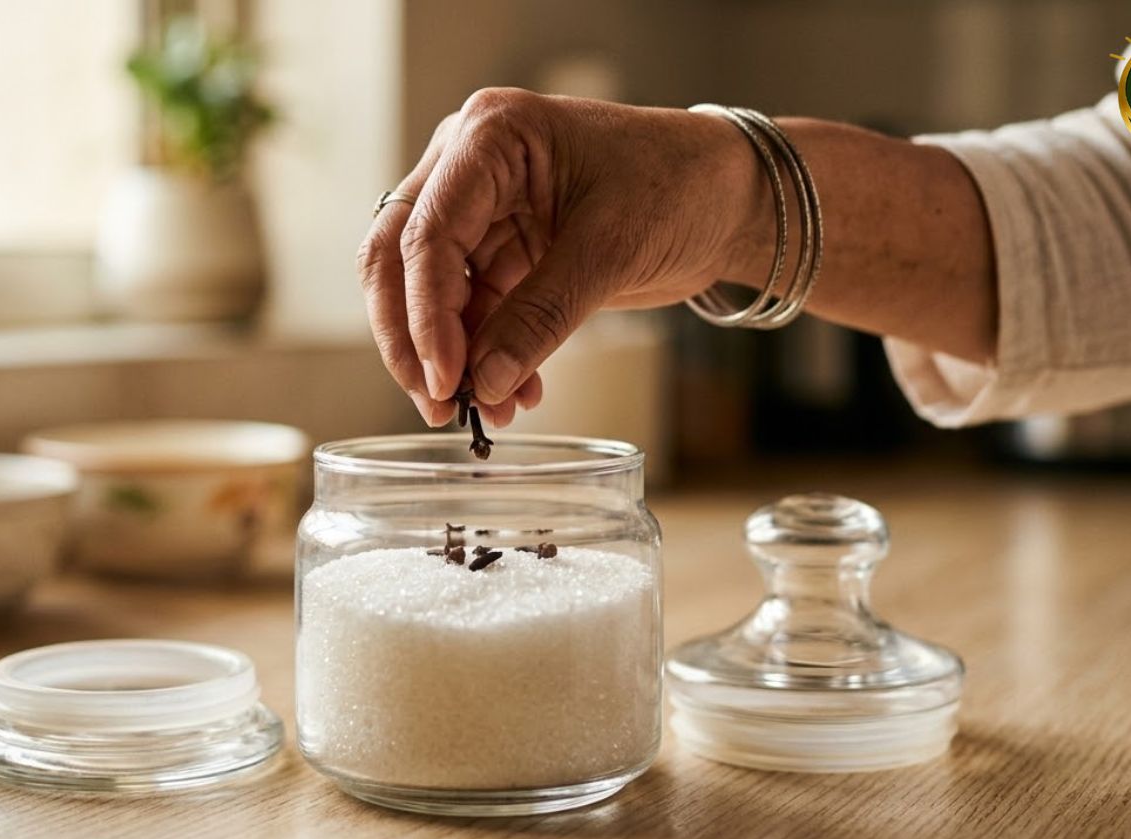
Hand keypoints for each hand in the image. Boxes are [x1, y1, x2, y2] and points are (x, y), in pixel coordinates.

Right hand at [357, 88, 748, 425]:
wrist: (731, 196)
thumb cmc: (681, 185)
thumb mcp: (611, 251)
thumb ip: (541, 317)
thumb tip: (485, 383)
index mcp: (491, 135)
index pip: (426, 233)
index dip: (426, 314)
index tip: (447, 380)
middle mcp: (469, 165)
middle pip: (400, 258)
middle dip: (414, 338)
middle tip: (439, 404)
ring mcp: (480, 209)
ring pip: (428, 293)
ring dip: (453, 356)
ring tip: (489, 411)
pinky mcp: (500, 250)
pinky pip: (470, 311)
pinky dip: (485, 355)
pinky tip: (514, 392)